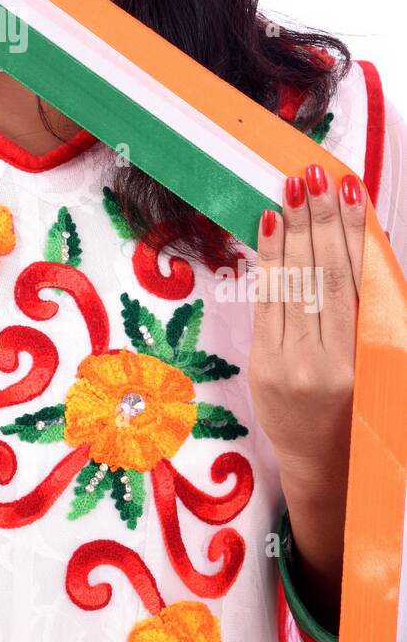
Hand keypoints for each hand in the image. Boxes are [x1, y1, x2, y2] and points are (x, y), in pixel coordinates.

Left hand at [249, 163, 366, 481]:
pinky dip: (269, 261)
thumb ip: (369, 313)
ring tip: (292, 188)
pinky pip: (266, 303)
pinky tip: (270, 226)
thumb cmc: (364, 410)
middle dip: (318, 220)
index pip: (353, 282)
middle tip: (314, 175)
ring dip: (292, 230)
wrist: (327, 466)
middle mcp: (325, 362)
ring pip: (290, 284)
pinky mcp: (262, 365)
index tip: (348, 190)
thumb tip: (358, 244)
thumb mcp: (379, 363)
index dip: (349, 232)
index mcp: (363, 362)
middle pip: (320, 275)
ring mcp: (287, 364)